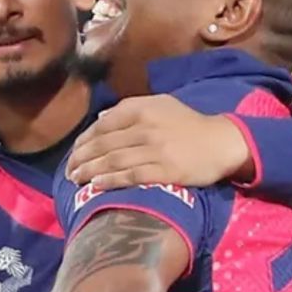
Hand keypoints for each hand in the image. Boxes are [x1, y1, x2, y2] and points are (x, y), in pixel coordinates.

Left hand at [66, 94, 249, 189]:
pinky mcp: (166, 170)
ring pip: (113, 160)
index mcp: (142, 109)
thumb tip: (101, 119)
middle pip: (104, 144)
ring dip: (90, 171)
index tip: (74, 153)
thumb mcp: (161, 106)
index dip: (84, 141)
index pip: (103, 125)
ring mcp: (156, 149)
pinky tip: (97, 185)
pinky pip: (131, 176)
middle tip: (69, 171)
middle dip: (81, 159)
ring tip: (76, 180)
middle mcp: (146, 127)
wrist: (222, 143)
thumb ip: (130, 110)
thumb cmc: (189, 125)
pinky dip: (111, 181)